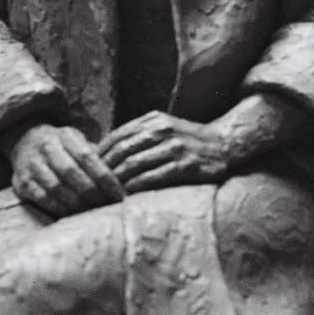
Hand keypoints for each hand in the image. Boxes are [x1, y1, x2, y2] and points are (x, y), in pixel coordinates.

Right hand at [4, 122, 123, 217]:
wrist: (24, 141)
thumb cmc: (63, 147)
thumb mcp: (80, 143)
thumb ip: (99, 158)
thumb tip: (126, 180)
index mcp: (66, 136)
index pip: (88, 158)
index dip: (106, 178)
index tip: (121, 195)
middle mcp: (47, 148)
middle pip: (72, 174)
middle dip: (93, 193)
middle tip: (108, 207)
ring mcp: (32, 165)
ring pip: (57, 188)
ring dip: (77, 204)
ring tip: (93, 212)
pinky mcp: (22, 182)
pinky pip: (43, 198)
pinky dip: (59, 208)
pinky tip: (72, 214)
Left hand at [99, 111, 230, 193]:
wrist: (224, 144)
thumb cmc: (187, 140)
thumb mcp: (163, 128)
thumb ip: (139, 135)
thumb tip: (106, 151)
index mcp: (153, 120)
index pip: (116, 136)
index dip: (100, 154)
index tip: (89, 169)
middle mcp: (162, 131)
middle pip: (121, 151)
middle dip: (105, 169)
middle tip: (94, 185)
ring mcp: (174, 147)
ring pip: (134, 164)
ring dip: (118, 180)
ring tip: (107, 192)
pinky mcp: (185, 165)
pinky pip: (153, 177)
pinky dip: (137, 186)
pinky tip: (128, 193)